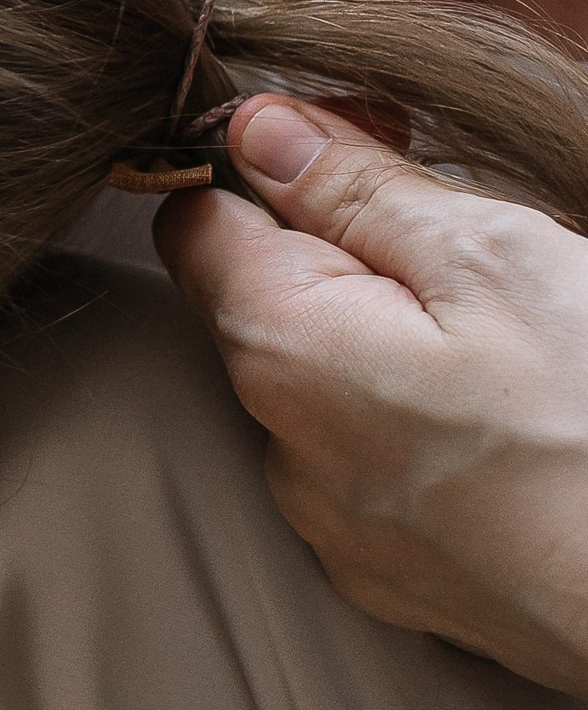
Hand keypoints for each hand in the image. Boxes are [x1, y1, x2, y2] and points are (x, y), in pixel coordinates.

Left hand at [160, 99, 587, 695]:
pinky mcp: (403, 581)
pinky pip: (379, 467)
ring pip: (331, 390)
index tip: (362, 137)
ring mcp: (342, 534)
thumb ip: (358, 190)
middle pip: (267, 306)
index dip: (266, 160)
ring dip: (391, 342)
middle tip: (464, 231)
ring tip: (511, 343)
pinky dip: (425, 425)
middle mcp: (284, 454)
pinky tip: (514, 422)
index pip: (195, 223)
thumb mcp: (491, 261)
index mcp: (282, 355)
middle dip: (345, 249)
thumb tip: (258, 128)